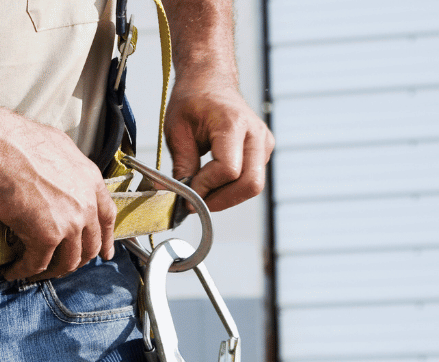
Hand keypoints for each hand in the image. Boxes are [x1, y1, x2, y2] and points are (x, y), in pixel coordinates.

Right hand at [0, 112, 116, 281]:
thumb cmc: (17, 141)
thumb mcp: (57, 146)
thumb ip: (67, 166)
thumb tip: (60, 172)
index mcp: (90, 181)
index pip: (107, 217)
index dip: (106, 238)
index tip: (104, 252)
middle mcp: (85, 204)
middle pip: (90, 245)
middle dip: (78, 260)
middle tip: (64, 265)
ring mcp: (69, 223)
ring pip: (68, 260)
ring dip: (53, 270)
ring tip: (38, 270)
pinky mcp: (46, 236)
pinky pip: (37, 263)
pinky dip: (25, 271)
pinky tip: (15, 271)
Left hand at [165, 77, 273, 211]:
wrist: (210, 81)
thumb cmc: (192, 100)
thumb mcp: (177, 131)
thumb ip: (180, 165)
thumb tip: (174, 196)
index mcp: (233, 123)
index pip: (228, 170)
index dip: (207, 187)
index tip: (186, 193)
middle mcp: (255, 133)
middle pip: (250, 184)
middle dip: (221, 200)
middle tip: (195, 203)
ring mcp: (263, 142)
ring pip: (253, 186)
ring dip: (226, 197)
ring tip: (202, 191)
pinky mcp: (263, 150)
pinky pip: (252, 179)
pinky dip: (232, 188)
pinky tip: (213, 181)